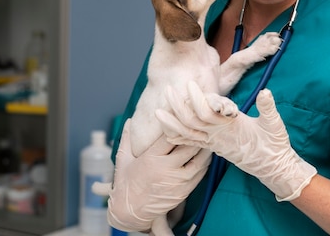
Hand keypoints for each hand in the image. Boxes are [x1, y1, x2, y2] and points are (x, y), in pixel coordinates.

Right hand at [92, 118, 211, 231]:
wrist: (130, 212)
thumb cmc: (125, 184)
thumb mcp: (122, 160)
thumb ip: (127, 139)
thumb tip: (129, 120)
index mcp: (150, 158)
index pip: (169, 136)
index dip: (178, 125)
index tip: (182, 117)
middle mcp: (165, 169)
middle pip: (188, 146)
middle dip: (195, 135)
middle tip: (200, 125)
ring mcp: (177, 181)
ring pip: (198, 160)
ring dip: (204, 148)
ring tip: (207, 138)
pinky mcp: (184, 191)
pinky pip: (199, 173)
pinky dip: (204, 163)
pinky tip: (205, 154)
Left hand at [155, 81, 316, 200]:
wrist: (273, 167)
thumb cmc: (274, 144)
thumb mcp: (275, 124)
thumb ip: (268, 109)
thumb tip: (265, 92)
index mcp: (230, 127)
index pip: (208, 113)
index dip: (198, 99)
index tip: (190, 84)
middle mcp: (218, 136)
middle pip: (192, 122)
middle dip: (178, 107)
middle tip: (167, 90)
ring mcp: (214, 143)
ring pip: (188, 134)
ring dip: (172, 123)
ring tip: (158, 112)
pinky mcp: (214, 147)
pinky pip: (192, 143)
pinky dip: (178, 138)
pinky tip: (167, 133)